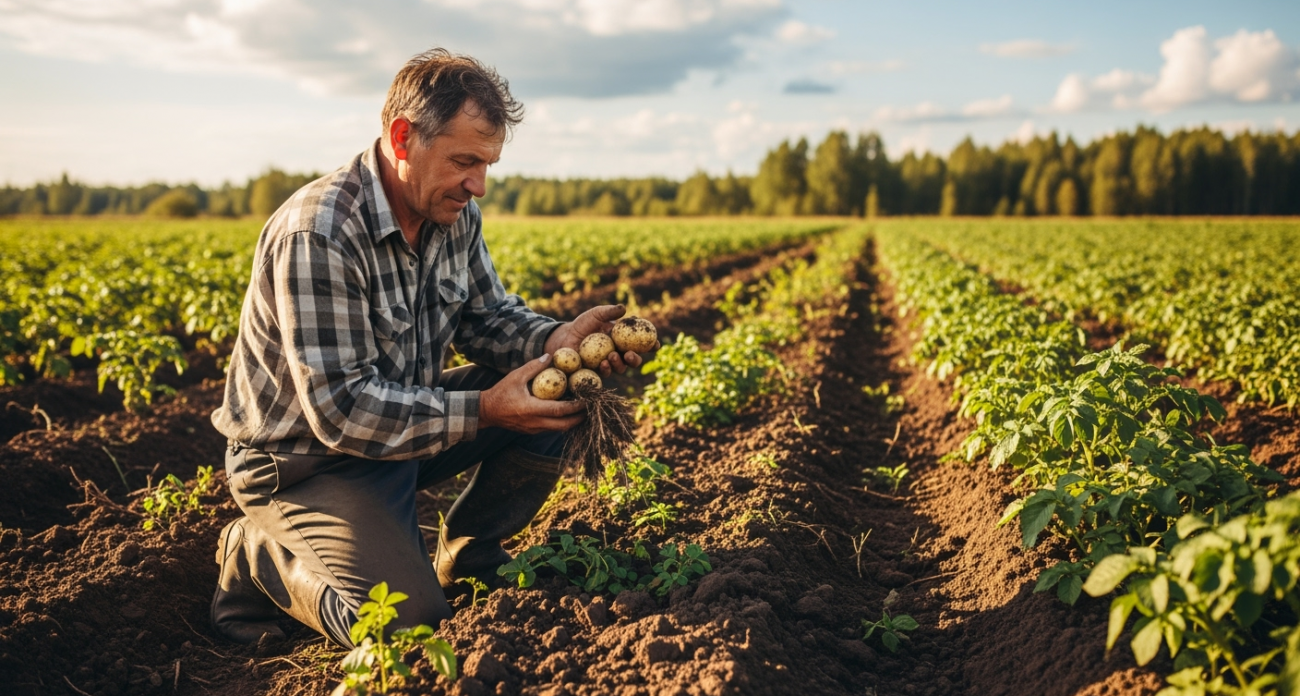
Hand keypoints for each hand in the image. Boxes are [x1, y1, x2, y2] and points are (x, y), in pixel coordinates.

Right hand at [479, 355, 585, 433]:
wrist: (486, 412)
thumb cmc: (500, 392)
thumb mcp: (516, 376)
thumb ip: (534, 367)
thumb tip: (550, 356)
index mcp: (532, 409)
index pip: (560, 410)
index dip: (576, 406)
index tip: (588, 399)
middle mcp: (535, 423)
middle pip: (564, 425)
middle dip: (580, 418)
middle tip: (591, 408)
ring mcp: (534, 430)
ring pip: (559, 429)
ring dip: (572, 421)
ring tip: (582, 410)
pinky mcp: (532, 432)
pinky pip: (552, 428)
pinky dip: (561, 422)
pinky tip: (567, 413)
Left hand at [543, 305, 660, 377]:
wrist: (565, 337)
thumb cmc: (583, 324)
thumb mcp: (596, 314)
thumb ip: (610, 311)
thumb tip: (624, 309)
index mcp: (623, 339)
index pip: (641, 343)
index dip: (651, 345)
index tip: (656, 344)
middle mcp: (619, 353)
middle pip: (634, 360)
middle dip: (636, 359)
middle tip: (631, 354)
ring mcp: (609, 363)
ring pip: (621, 368)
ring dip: (620, 363)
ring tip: (613, 356)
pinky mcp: (597, 371)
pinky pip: (606, 373)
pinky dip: (607, 368)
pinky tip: (604, 363)